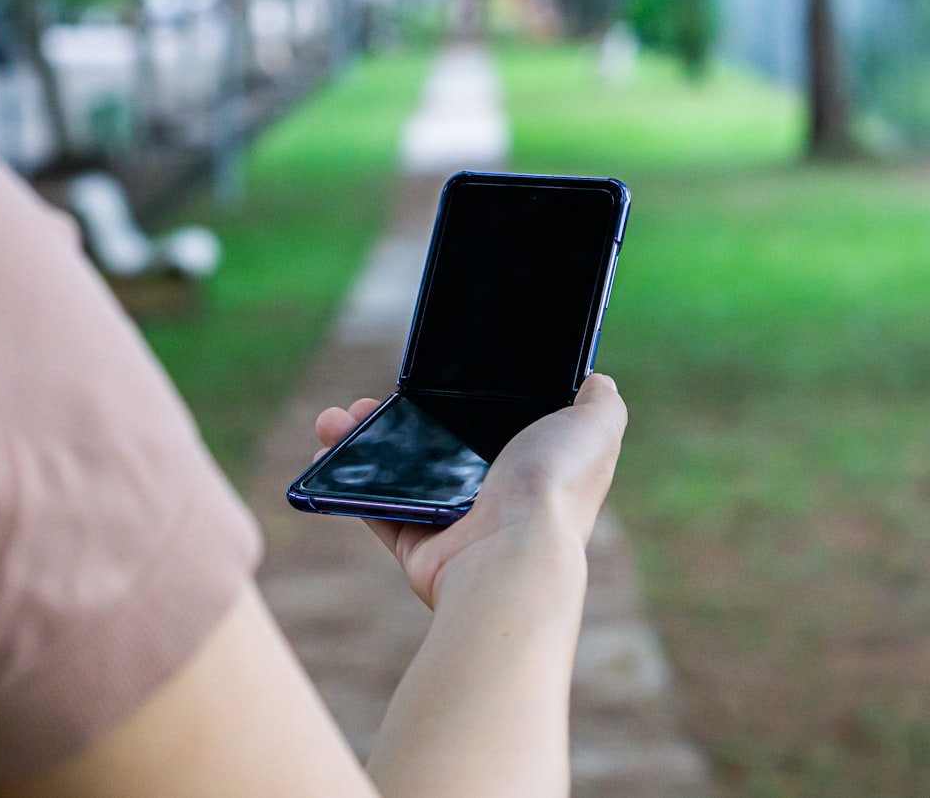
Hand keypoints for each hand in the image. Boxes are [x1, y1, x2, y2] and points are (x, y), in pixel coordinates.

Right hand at [314, 374, 626, 609]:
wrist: (509, 555)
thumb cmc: (553, 487)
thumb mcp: (594, 427)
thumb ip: (600, 402)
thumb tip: (596, 378)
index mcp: (533, 463)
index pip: (491, 421)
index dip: (460, 396)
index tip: (430, 374)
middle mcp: (495, 493)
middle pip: (438, 444)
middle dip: (401, 417)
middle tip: (374, 397)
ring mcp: (456, 522)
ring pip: (401, 473)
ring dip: (364, 443)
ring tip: (335, 419)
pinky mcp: (421, 545)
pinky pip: (378, 509)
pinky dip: (350, 485)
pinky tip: (330, 452)